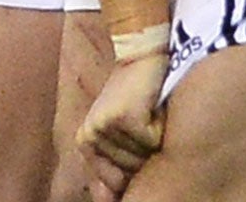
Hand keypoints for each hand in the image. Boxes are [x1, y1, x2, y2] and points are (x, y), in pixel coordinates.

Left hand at [76, 52, 165, 201]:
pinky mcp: (123, 117)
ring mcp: (103, 126)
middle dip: (144, 154)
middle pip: (130, 173)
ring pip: (142, 160)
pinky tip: (151, 108)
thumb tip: (108, 200)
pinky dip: (159, 129)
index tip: (136, 143)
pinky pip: (151, 143)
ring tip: (146, 115)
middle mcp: (90, 136)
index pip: (114, 184)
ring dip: (152, 142)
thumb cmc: (138, 101)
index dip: (133, 169)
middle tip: (142, 124)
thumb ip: (117, 172)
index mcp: (86, 143)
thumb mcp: (126, 140)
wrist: (143, 58)